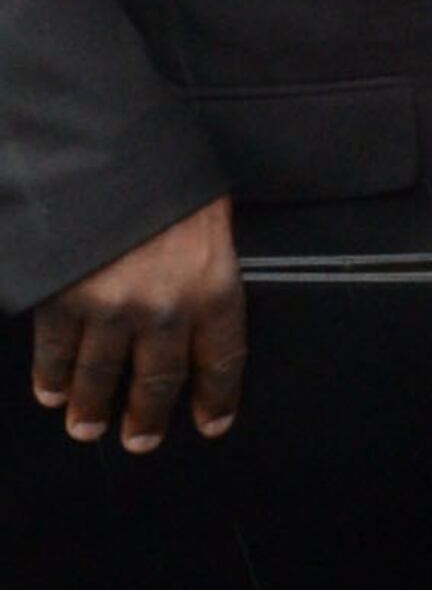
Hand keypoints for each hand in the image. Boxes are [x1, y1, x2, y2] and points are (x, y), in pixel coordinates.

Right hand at [31, 198, 242, 454]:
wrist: (106, 148)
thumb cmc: (165, 173)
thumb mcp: (208, 215)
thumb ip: (205, 262)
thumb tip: (201, 291)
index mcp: (214, 286)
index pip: (222, 360)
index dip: (217, 398)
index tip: (211, 424)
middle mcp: (166, 309)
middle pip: (158, 381)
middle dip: (148, 417)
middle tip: (141, 441)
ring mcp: (111, 311)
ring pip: (102, 376)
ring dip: (93, 407)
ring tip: (87, 427)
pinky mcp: (63, 303)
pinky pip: (57, 353)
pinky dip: (52, 377)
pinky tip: (52, 391)